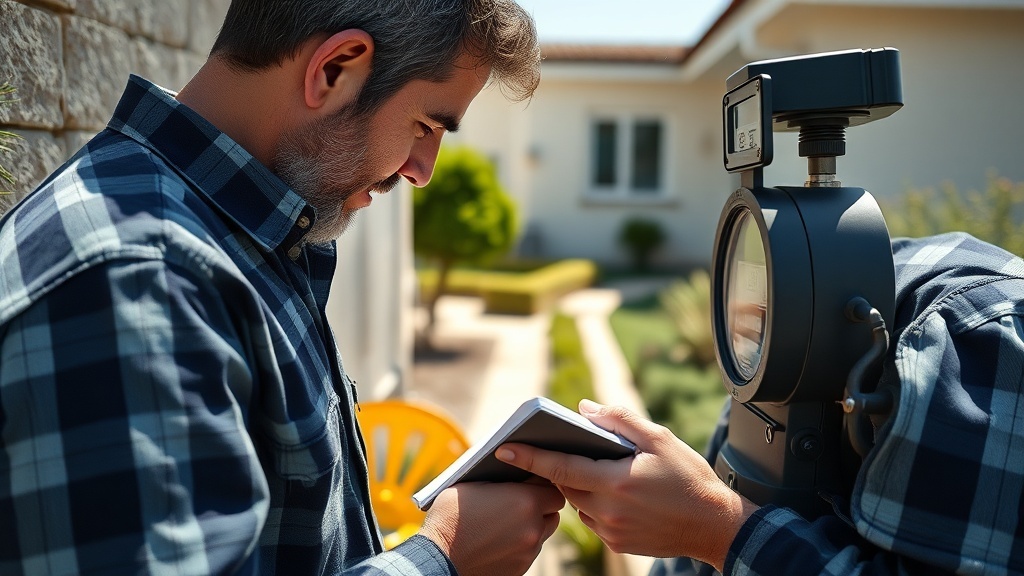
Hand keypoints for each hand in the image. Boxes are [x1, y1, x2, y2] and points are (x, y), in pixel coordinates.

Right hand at [418, 480, 564, 575]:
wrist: (437, 557)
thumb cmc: (450, 517)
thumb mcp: (474, 485)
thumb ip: (501, 479)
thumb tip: (513, 474)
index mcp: (526, 501)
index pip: (553, 489)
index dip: (542, 484)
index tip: (530, 482)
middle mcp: (533, 527)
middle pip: (553, 512)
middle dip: (541, 505)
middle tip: (522, 501)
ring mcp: (528, 551)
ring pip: (543, 533)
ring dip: (533, 525)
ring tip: (510, 521)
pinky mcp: (520, 568)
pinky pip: (529, 551)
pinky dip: (521, 543)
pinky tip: (501, 538)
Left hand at [494, 399, 757, 571]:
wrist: (713, 525)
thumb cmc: (689, 478)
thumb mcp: (659, 439)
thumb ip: (620, 420)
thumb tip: (584, 409)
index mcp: (616, 481)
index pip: (561, 466)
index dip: (530, 457)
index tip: (504, 448)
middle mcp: (609, 510)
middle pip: (566, 484)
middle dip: (560, 466)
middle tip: (561, 447)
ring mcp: (611, 531)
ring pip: (578, 503)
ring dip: (581, 485)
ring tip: (601, 471)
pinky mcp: (617, 544)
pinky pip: (593, 519)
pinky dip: (595, 504)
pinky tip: (617, 494)